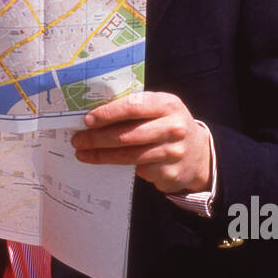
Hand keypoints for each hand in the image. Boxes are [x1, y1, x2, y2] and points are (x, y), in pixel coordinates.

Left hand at [71, 92, 212, 193]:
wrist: (199, 154)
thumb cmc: (168, 126)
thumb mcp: (160, 110)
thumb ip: (135, 109)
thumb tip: (94, 116)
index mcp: (168, 104)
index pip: (133, 106)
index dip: (108, 113)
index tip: (87, 120)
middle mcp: (173, 127)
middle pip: (127, 135)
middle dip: (97, 138)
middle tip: (78, 140)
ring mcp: (173, 152)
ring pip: (128, 156)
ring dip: (101, 156)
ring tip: (83, 153)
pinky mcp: (169, 172)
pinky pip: (139, 170)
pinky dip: (122, 167)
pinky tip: (110, 163)